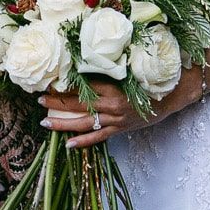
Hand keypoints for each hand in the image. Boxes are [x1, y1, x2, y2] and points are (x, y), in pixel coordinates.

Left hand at [39, 77, 179, 149]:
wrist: (171, 97)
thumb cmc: (148, 81)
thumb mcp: (129, 72)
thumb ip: (108, 71)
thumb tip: (83, 65)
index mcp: (115, 87)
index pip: (85, 87)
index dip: (66, 86)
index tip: (49, 83)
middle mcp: (113, 105)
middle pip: (80, 105)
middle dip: (57, 103)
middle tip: (39, 100)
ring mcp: (116, 120)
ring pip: (85, 123)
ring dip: (64, 123)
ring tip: (45, 122)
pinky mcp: (120, 130)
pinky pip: (98, 137)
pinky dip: (83, 141)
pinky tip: (68, 144)